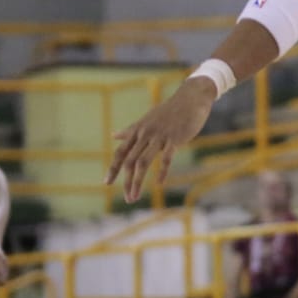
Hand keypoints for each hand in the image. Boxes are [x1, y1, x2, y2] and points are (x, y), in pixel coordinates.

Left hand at [108, 77, 216, 202]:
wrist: (190, 99)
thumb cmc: (169, 111)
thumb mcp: (146, 120)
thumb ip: (130, 131)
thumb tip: (113, 135)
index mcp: (137, 131)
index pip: (120, 152)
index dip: (112, 168)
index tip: (106, 183)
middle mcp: (145, 134)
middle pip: (130, 161)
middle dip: (127, 182)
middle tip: (128, 199)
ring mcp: (159, 136)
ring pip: (143, 162)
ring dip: (137, 181)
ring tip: (135, 196)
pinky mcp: (174, 139)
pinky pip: (166, 158)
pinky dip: (162, 172)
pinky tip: (159, 184)